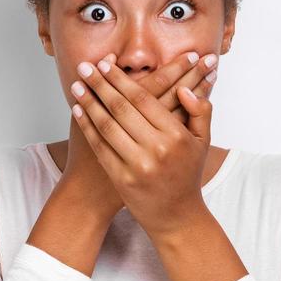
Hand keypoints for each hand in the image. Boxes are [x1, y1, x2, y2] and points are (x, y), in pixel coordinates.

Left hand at [68, 51, 215, 234]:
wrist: (176, 216)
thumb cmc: (188, 174)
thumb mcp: (203, 141)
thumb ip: (201, 111)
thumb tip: (185, 88)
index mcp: (176, 135)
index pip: (143, 99)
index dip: (121, 79)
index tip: (106, 64)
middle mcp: (156, 149)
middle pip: (121, 108)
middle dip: (100, 84)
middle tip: (85, 67)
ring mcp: (137, 165)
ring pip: (107, 125)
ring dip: (89, 102)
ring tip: (77, 85)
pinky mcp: (121, 178)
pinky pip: (100, 146)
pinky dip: (87, 127)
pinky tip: (78, 111)